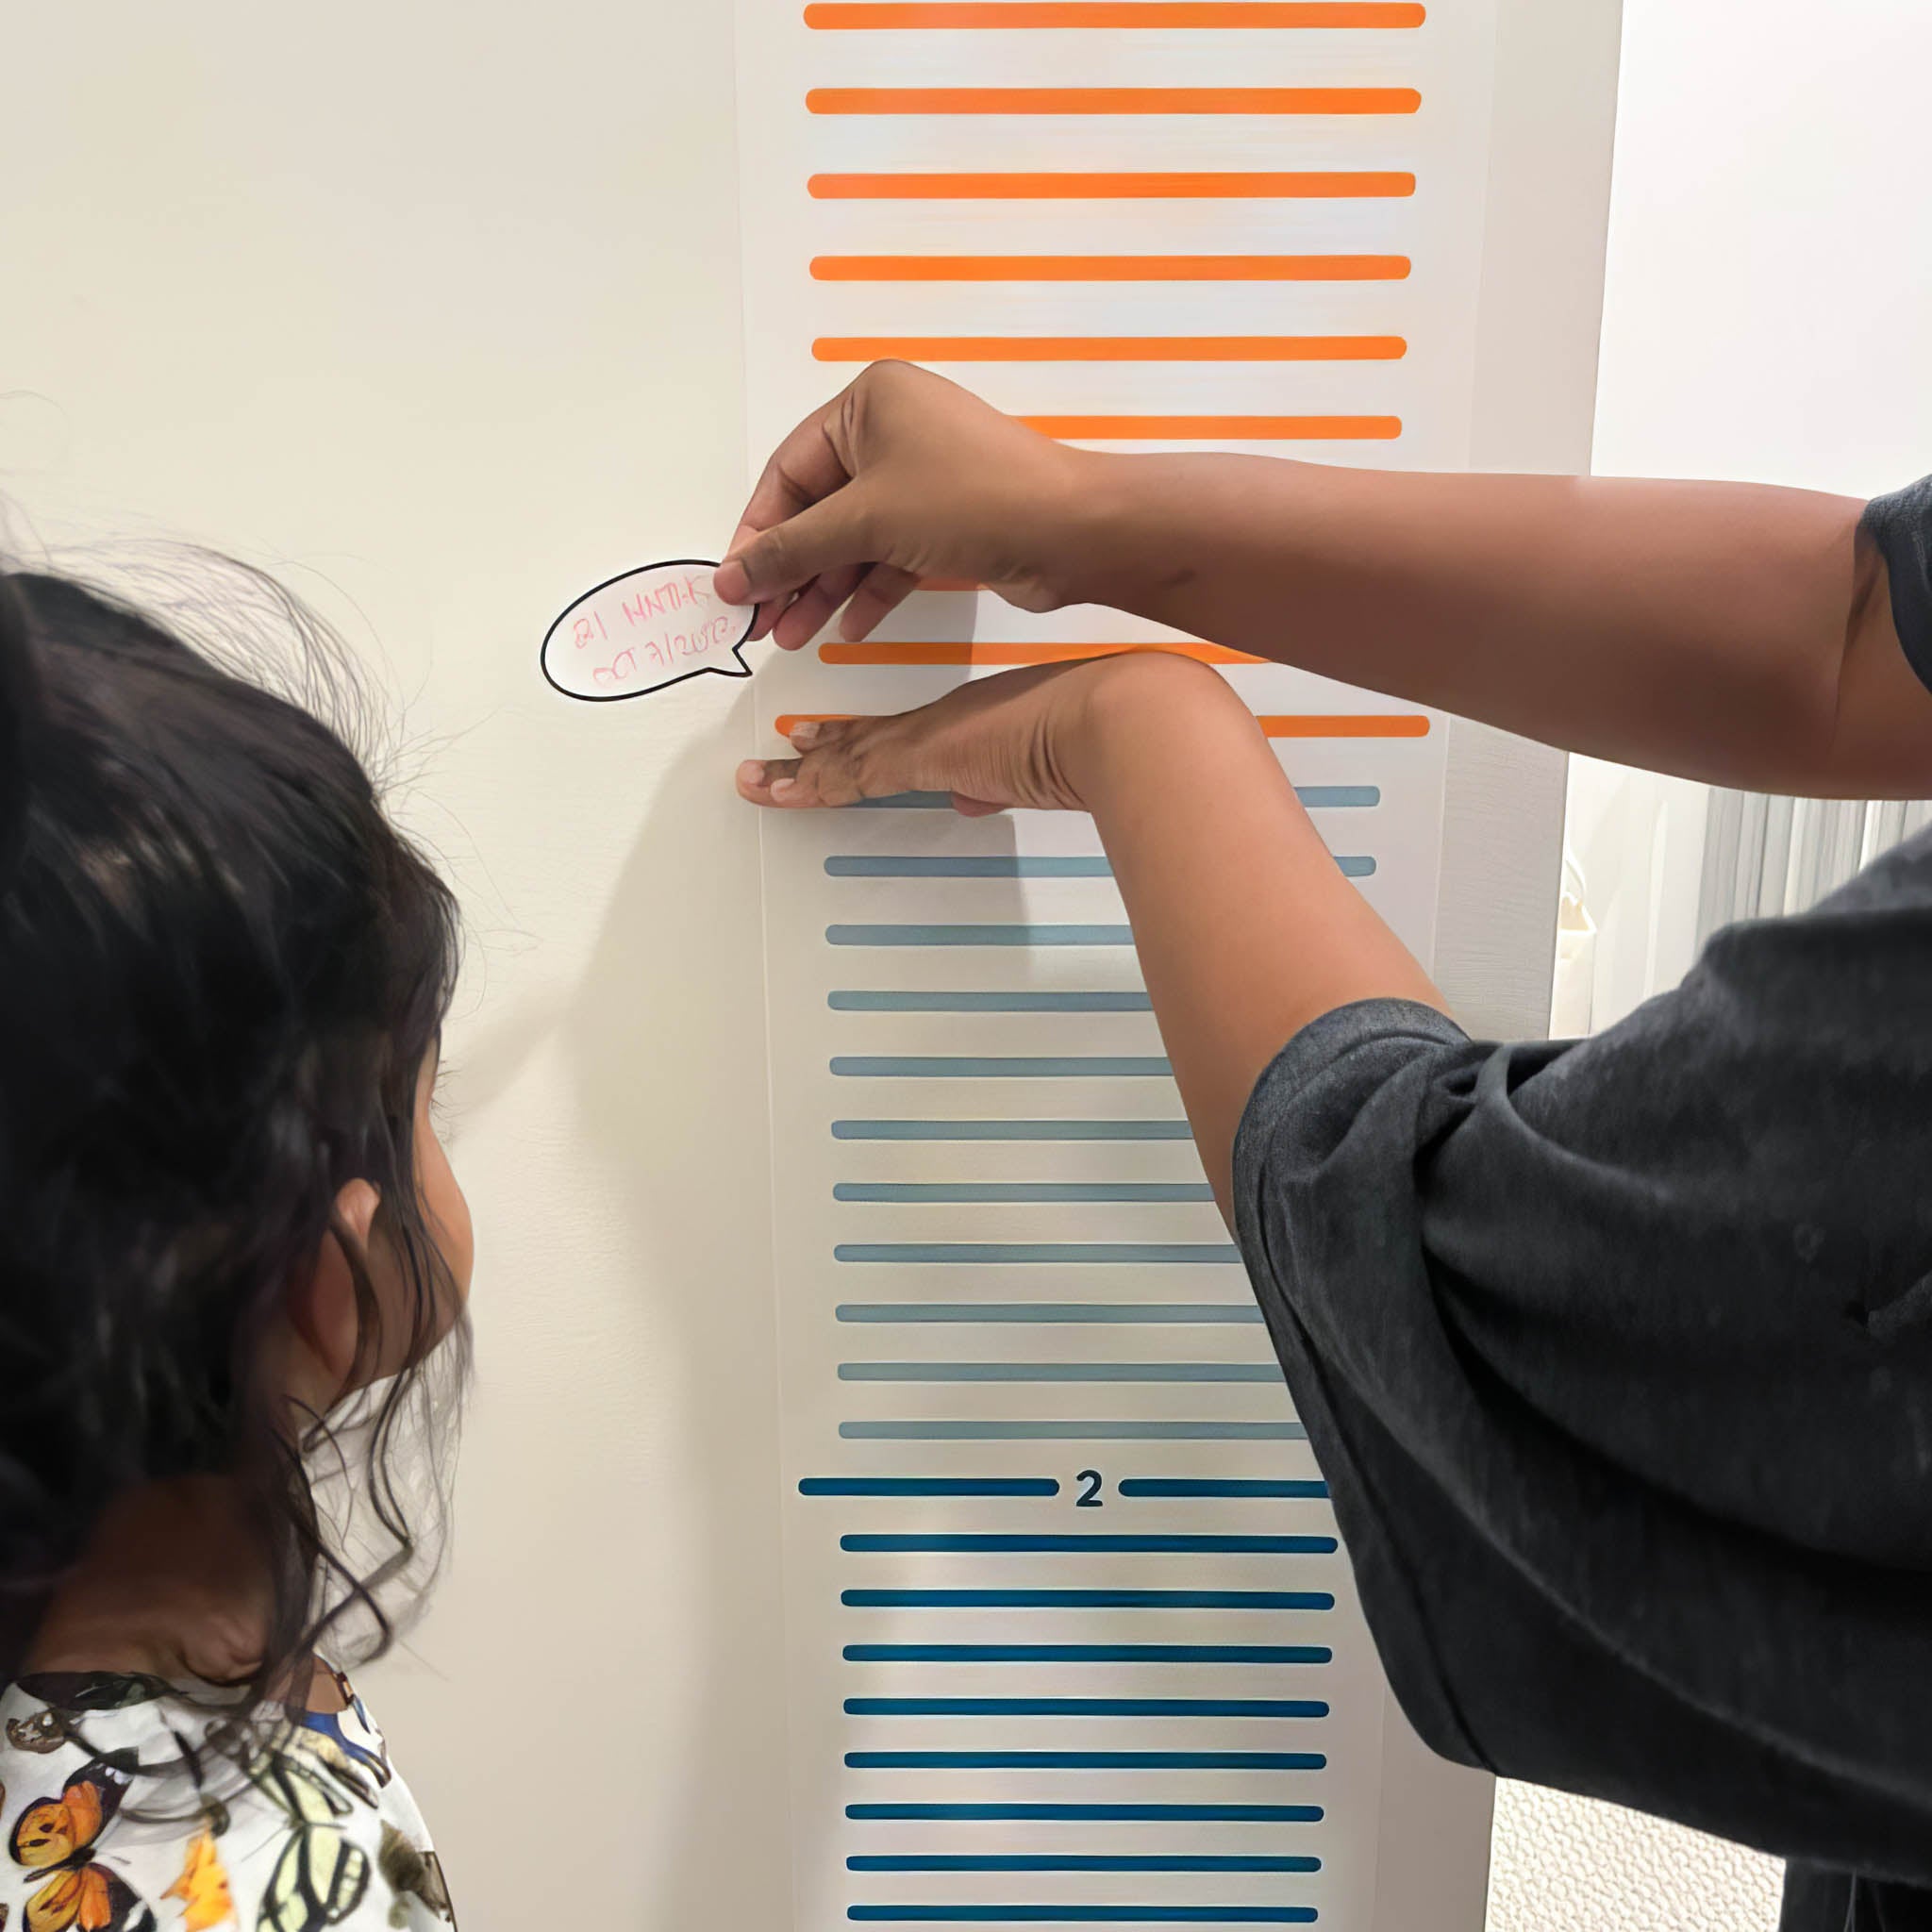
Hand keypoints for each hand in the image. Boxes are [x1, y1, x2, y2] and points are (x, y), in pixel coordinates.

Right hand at [715, 362, 1104, 651]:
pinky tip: (847, 628)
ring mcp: (924, 477)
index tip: (735, 585)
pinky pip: (892, 554)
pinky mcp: (949, 519)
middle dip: (791, 569)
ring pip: (856, 537)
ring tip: (793, 637)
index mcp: (869, 402)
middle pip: (820, 508)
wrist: (1071, 531)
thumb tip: (732, 577)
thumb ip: (792, 550)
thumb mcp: (865, 520)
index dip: (758, 532)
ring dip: (824, 588)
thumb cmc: (971, 499)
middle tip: (760, 622)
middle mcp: (895, 431)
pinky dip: (869, 589)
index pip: (789, 471)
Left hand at [734, 653, 1239, 813]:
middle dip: (819, 756)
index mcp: (975, 722)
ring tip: (757, 780)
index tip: (826, 743)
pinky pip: (849, 777)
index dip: (862, 744)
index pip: (905, 737)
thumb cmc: (1103, 734)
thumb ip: (1002, 785)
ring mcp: (931, 737)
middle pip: (866, 743)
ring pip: (846, 759)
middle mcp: (945, 723)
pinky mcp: (924, 756)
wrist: (1117, 719)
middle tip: (777, 759)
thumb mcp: (1042, 769)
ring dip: (798, 775)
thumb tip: (975, 798)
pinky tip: (773, 792)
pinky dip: (806, 787)